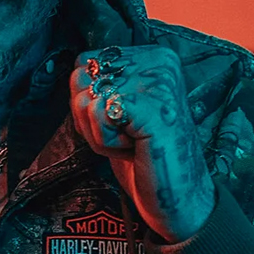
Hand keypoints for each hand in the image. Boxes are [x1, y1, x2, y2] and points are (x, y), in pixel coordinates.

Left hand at [70, 45, 213, 242]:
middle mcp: (158, 62)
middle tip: (125, 136)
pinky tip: (132, 148)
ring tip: (131, 142)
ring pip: (86, 99)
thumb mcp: (117, 112)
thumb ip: (97, 86)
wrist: (177, 196)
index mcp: (153, 56)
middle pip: (82, 78)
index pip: (86, 61)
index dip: (88, 100)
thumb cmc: (146, 156)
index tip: (119, 121)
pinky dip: (104, 141)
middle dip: (90, 118)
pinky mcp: (152, 107)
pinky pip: (97, 114)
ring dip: (98, 133)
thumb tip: (76, 74)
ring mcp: (158, 83)